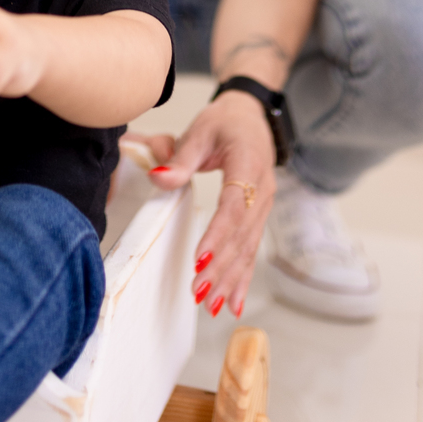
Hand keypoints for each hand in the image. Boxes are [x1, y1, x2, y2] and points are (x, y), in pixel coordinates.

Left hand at [142, 91, 275, 318]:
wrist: (251, 116)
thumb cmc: (225, 122)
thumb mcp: (201, 130)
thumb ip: (181, 156)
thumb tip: (159, 177)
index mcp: (249, 164)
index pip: (234, 206)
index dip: (218, 234)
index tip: (199, 258)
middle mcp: (262, 190)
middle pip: (241, 234)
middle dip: (221, 266)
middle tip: (199, 291)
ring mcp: (264, 205)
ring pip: (247, 247)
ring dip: (230, 278)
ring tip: (212, 305)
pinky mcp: (258, 216)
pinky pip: (251, 249)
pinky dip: (243, 277)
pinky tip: (233, 302)